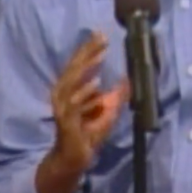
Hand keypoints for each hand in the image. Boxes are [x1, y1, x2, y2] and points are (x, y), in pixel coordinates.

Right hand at [49, 32, 128, 176]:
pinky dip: (85, 93)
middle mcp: (62, 95)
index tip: (101, 35)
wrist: (75, 158)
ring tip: (101, 53)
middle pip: (74, 68)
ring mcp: (62, 108)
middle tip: (101, 37)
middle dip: (88, 51)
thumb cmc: (88, 133)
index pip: (78, 64)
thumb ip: (117, 96)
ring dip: (87, 67)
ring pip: (72, 82)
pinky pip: (75, 105)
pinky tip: (96, 83)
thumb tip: (129, 78)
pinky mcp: (66, 121)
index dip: (88, 49)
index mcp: (69, 89)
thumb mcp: (108, 111)